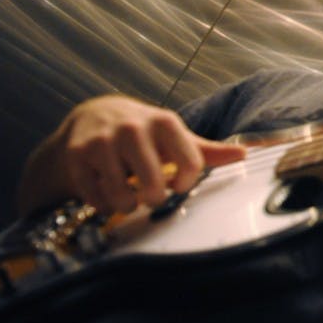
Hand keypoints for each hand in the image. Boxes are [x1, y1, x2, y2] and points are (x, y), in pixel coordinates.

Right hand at [40, 95, 245, 214]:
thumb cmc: (143, 132)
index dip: (187, 182)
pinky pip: (96, 198)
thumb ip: (207, 150)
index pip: (191, 163)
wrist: (91, 117)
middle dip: (155, 198)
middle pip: (154, 184)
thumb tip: (245, 154)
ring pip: (122, 195)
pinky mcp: (77, 157)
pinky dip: (104, 205)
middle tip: (152, 194)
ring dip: (128, 205)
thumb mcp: (175, 136)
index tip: (178, 183)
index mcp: (165, 122)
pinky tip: (108, 195)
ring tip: (130, 197)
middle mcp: (133, 128)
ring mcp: (103, 141)